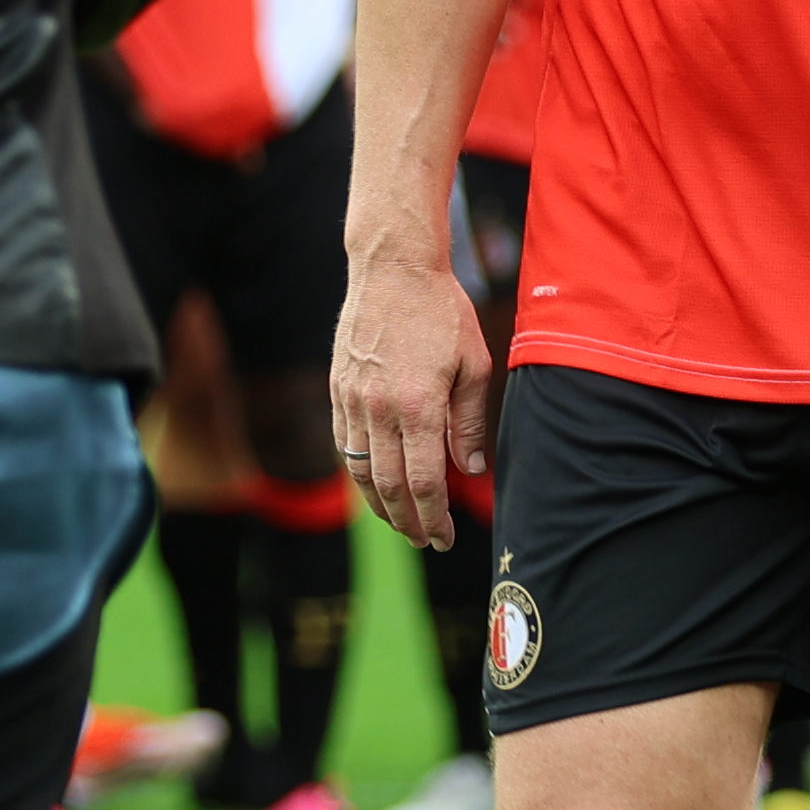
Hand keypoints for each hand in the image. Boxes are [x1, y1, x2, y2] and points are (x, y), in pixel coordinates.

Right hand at [325, 237, 496, 546]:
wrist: (393, 268)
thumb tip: (470, 470)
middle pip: (389, 486)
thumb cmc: (441, 312)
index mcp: (418, 405)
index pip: (424, 482)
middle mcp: (380, 409)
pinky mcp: (338, 390)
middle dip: (408, 523)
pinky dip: (359, 474)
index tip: (444, 539)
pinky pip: (344, 445)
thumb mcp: (472, 364)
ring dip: (380, 507)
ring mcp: (353, 400)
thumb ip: (468, 422)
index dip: (434, 518)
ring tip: (400, 523)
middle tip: (425, 540)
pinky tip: (375, 485)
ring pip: (360, 472)